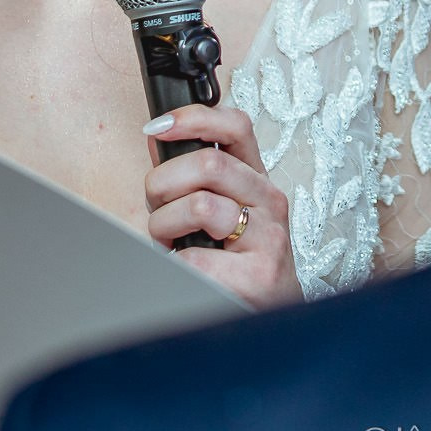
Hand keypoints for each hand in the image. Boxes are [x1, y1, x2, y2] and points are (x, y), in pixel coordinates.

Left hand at [142, 105, 301, 308]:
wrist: (272, 313)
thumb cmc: (240, 261)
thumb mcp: (223, 208)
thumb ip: (193, 175)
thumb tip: (159, 135)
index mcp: (257, 180)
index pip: (237, 126)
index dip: (194, 118)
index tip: (158, 127)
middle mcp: (269, 202)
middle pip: (208, 164)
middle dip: (164, 185)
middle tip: (159, 208)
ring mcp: (268, 238)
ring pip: (200, 206)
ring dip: (165, 227)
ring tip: (172, 243)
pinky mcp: (257, 276)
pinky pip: (194, 258)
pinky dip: (176, 265)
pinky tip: (185, 271)